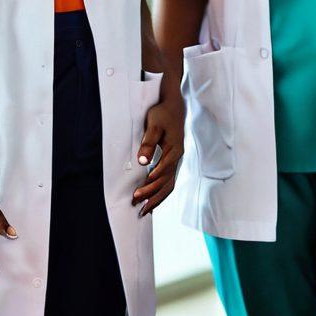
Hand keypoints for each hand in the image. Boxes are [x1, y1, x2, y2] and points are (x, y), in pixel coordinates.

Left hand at [132, 83, 183, 216]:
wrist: (173, 105)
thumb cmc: (162, 114)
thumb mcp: (153, 125)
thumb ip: (149, 143)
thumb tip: (142, 161)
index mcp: (174, 150)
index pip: (162, 173)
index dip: (151, 185)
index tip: (138, 194)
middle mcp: (177, 157)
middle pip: (166, 182)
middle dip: (152, 196)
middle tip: (138, 207)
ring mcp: (176, 160)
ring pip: (169, 184)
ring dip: (157, 198)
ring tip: (145, 210)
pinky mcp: (173, 160)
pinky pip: (169, 180)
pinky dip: (162, 192)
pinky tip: (153, 199)